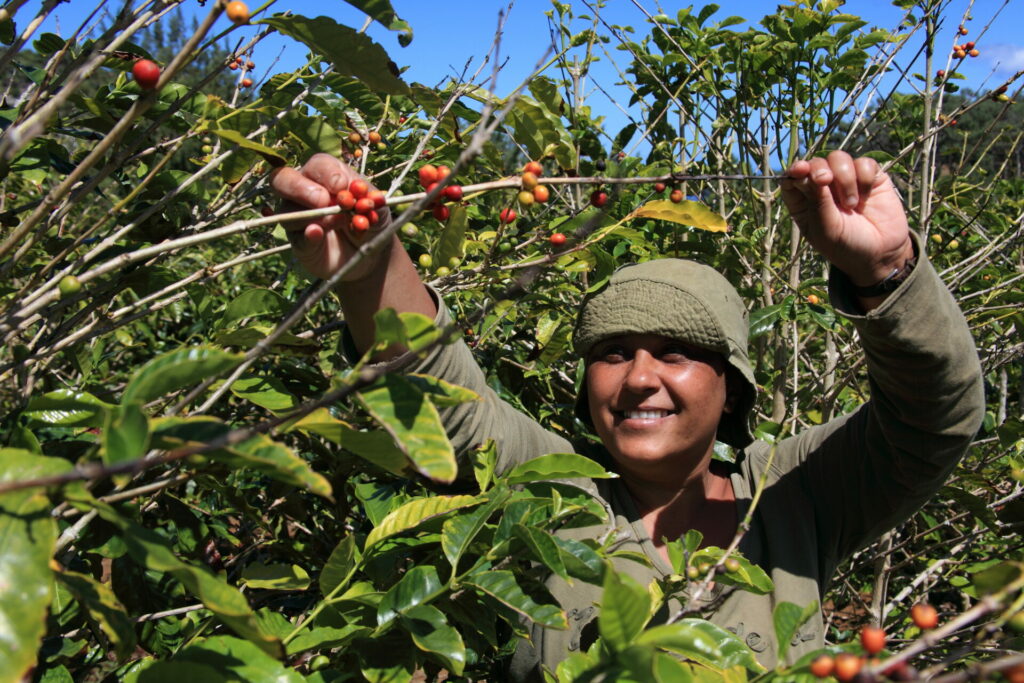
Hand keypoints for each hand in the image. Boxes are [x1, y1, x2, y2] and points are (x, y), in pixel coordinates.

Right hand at [269, 153, 390, 281]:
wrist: (372, 253)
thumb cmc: (370, 219)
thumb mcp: (375, 206)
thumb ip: (365, 197)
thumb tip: (344, 198)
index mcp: (325, 175)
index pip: (318, 165)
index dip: (328, 174)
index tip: (343, 186)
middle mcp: (304, 192)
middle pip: (283, 179)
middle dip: (302, 188)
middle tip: (324, 201)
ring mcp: (298, 217)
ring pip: (288, 210)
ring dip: (315, 215)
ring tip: (340, 223)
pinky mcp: (300, 242)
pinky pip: (296, 237)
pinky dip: (308, 235)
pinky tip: (318, 234)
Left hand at [781, 151, 913, 287]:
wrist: (881, 254)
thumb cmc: (846, 246)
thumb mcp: (826, 229)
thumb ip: (817, 201)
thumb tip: (809, 171)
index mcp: (803, 202)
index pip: (792, 178)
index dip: (795, 170)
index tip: (800, 170)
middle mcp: (822, 188)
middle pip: (815, 163)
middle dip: (819, 169)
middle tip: (825, 181)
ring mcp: (846, 181)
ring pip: (839, 158)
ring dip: (844, 178)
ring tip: (851, 204)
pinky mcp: (869, 178)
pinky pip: (864, 162)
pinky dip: (864, 177)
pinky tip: (866, 196)